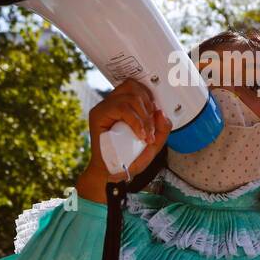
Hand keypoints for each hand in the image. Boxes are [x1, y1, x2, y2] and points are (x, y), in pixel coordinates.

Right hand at [76, 79, 171, 200]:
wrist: (110, 174)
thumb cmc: (128, 159)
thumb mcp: (152, 145)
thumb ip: (161, 129)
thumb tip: (160, 112)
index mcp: (122, 104)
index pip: (136, 86)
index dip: (149, 96)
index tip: (156, 116)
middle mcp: (112, 102)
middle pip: (133, 86)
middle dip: (148, 107)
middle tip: (151, 129)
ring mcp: (104, 107)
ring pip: (130, 97)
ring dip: (144, 117)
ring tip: (146, 134)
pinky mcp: (98, 115)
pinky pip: (121, 108)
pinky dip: (135, 121)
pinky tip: (140, 134)